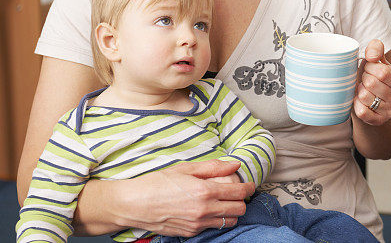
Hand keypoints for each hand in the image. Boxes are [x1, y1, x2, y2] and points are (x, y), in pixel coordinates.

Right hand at [114, 160, 253, 236]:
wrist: (133, 204)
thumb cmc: (157, 182)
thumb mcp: (186, 168)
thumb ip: (213, 167)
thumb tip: (235, 165)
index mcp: (204, 191)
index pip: (239, 192)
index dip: (248, 187)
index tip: (249, 184)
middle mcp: (204, 210)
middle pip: (239, 210)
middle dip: (242, 201)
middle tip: (237, 194)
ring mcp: (197, 224)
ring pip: (229, 222)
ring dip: (231, 213)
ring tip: (225, 203)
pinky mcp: (190, 233)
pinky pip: (212, 228)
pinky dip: (216, 220)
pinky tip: (209, 211)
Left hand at [353, 39, 390, 125]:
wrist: (377, 102)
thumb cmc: (376, 77)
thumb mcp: (379, 61)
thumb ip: (376, 48)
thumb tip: (371, 56)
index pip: (382, 72)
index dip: (370, 67)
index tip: (369, 68)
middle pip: (371, 83)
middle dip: (364, 78)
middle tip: (367, 80)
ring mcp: (390, 112)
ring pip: (364, 96)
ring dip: (359, 90)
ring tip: (365, 89)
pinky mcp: (378, 121)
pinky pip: (361, 111)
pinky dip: (356, 104)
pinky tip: (360, 100)